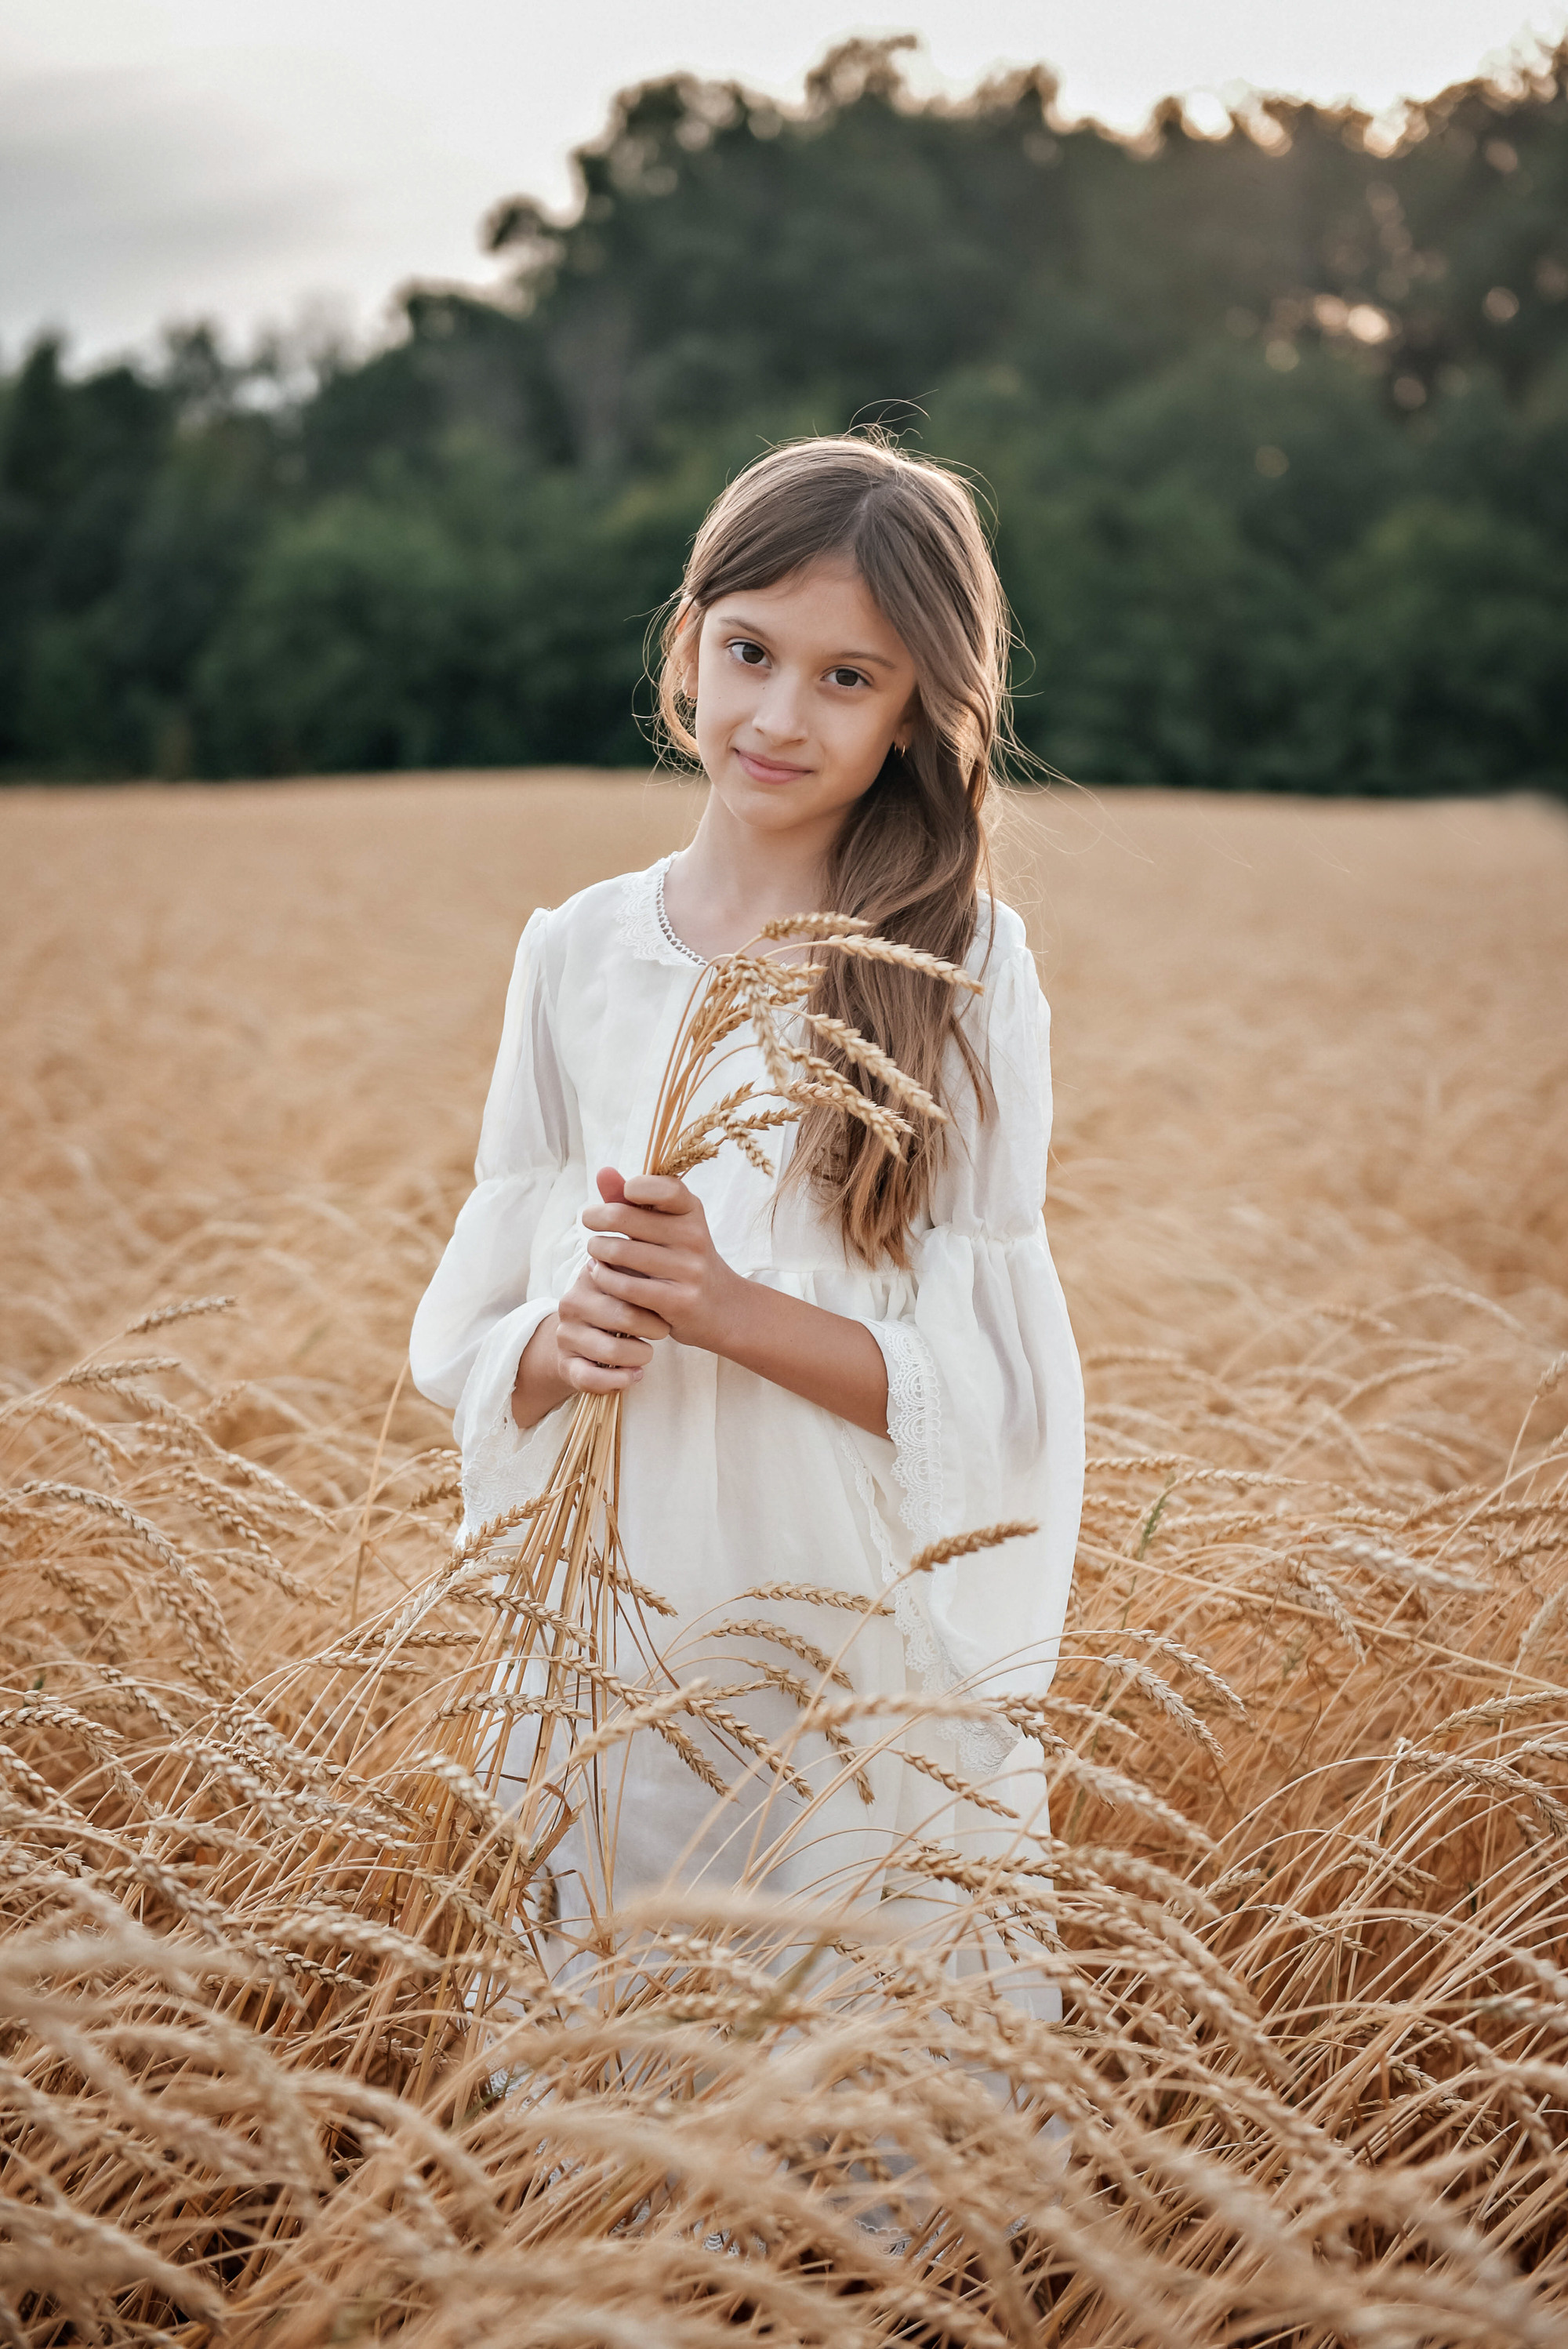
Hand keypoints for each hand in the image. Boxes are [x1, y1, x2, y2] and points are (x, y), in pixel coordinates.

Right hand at [513, 1170, 671, 1423]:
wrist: (591, 1335)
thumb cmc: (624, 1288)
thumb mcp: (627, 1250)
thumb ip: (625, 1210)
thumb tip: (608, 1169)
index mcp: (588, 1272)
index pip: (615, 1272)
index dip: (643, 1282)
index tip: (664, 1286)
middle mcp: (572, 1302)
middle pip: (618, 1312)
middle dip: (649, 1319)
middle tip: (667, 1320)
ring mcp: (569, 1337)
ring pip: (608, 1348)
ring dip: (638, 1350)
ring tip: (654, 1346)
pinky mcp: (572, 1369)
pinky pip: (594, 1378)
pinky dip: (620, 1379)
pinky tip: (639, 1374)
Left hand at [581, 1166, 745, 1353]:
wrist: (721, 1307)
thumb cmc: (682, 1259)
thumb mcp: (667, 1226)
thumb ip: (633, 1201)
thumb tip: (602, 1171)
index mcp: (692, 1212)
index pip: (666, 1189)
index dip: (639, 1186)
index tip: (624, 1193)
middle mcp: (695, 1237)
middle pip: (626, 1217)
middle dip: (597, 1216)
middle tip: (588, 1220)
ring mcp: (689, 1270)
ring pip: (620, 1252)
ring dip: (596, 1250)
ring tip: (594, 1251)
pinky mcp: (679, 1301)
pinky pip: (626, 1286)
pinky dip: (603, 1278)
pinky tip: (598, 1273)